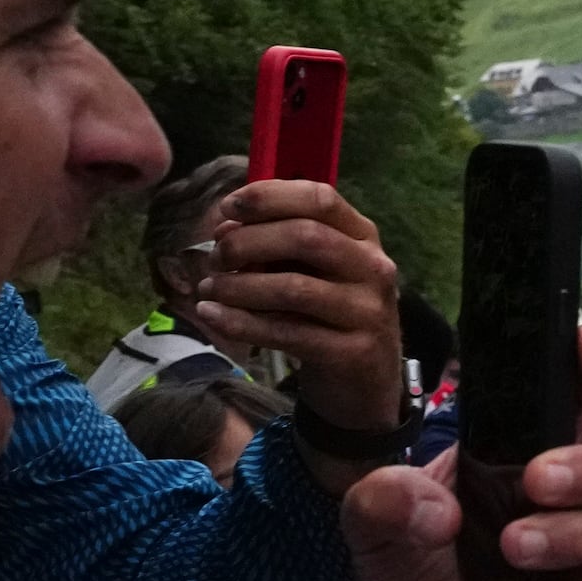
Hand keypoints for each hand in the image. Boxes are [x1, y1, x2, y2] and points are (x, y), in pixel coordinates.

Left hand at [179, 182, 403, 442]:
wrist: (363, 383)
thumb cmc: (327, 315)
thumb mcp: (313, 270)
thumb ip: (277, 244)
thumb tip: (225, 227)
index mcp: (363, 237)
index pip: (320, 198)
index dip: (269, 197)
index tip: (227, 209)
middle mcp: (373, 268)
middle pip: (306, 237)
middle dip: (248, 243)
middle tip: (216, 258)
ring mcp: (367, 311)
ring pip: (293, 287)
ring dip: (239, 286)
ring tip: (208, 290)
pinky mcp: (352, 351)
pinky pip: (287, 332)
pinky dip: (241, 323)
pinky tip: (212, 316)